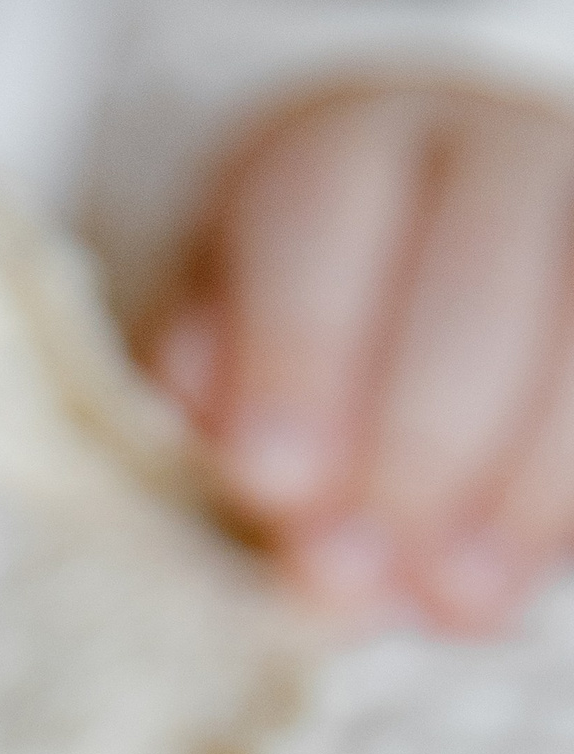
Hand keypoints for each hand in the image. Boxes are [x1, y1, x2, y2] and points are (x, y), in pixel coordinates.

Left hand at [144, 82, 573, 634]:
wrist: (404, 294)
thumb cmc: (282, 341)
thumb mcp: (214, 355)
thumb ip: (215, 403)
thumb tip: (255, 468)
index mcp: (345, 150)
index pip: (322, 217)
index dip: (298, 353)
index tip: (271, 484)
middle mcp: (486, 154)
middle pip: (477, 277)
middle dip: (417, 442)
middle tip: (353, 572)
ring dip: (521, 484)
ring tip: (452, 603)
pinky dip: (566, 501)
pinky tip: (509, 589)